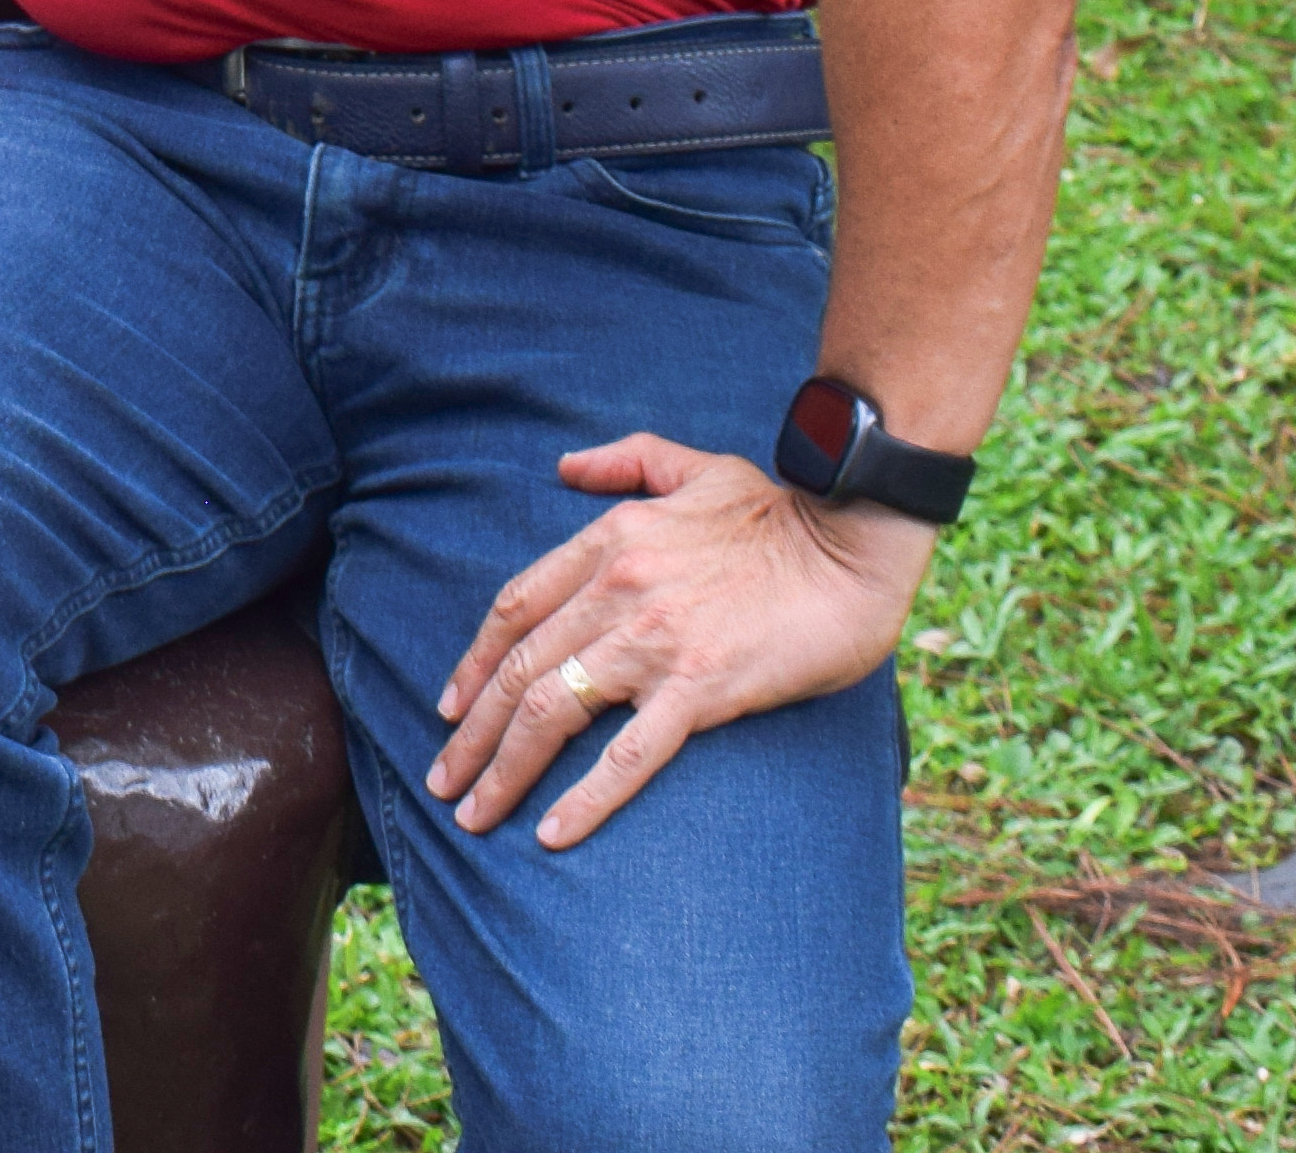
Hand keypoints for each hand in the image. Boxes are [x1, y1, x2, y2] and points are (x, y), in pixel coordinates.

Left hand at [424, 434, 930, 848]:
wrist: (853, 544)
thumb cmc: (782, 509)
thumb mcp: (695, 466)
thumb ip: (627, 460)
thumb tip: (565, 466)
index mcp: (610, 540)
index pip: (515, 609)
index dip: (474, 663)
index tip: (450, 707)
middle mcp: (617, 590)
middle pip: (519, 670)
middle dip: (472, 734)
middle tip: (442, 782)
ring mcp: (655, 641)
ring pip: (553, 712)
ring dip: (505, 770)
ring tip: (475, 816)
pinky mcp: (701, 688)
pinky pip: (628, 755)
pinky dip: (585, 798)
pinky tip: (554, 834)